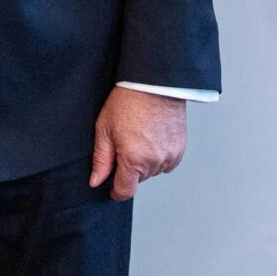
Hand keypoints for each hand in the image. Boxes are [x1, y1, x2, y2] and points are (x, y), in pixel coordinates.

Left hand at [88, 87, 186, 201]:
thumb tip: (96, 181)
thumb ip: (101, 160)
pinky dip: (159, 156)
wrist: (154, 83)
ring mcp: (170, 156)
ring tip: (140, 138)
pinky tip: (152, 138)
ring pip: (153, 171)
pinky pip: (168, 163)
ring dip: (145, 163)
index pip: (125, 191)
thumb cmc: (128, 101)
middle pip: (139, 179)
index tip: (113, 187)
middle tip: (125, 145)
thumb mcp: (105, 129)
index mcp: (134, 159)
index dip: (116, 191)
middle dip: (129, 169)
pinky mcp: (180, 149)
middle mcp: (154, 161)